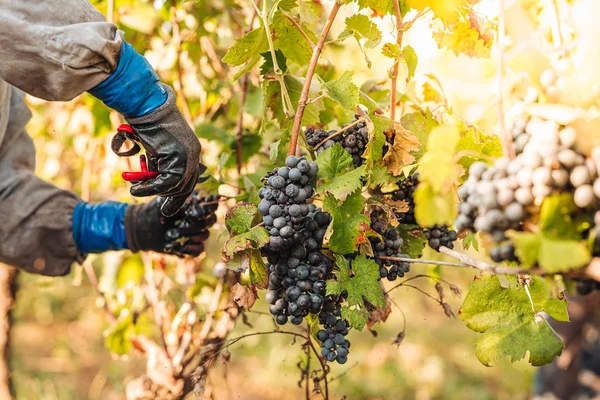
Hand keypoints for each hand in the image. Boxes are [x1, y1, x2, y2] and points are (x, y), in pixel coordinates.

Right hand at [88, 41, 202, 216]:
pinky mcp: (179, 158)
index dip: (179, 196)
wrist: (145, 104)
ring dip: (153, 190)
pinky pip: (165, 182)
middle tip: (162, 210)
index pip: (189, 180)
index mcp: (192, 150)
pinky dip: (149, 188)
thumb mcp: (154, 146)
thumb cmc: (144, 121)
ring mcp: (189, 156)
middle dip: (171, 199)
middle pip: (184, 186)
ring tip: (135, 189)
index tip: (170, 209)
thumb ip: (158, 163)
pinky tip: (134, 189)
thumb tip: (148, 180)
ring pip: (174, 186)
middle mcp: (194, 153)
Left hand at [124, 192, 217, 256]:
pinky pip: (200, 249)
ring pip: (205, 235)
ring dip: (192, 235)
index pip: (212, 205)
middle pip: (211, 220)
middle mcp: (199, 219)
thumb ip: (180, 199)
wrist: (142, 228)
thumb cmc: (154, 211)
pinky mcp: (191, 247)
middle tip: (180, 225)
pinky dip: (191, 248)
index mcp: (196, 205)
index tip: (195, 211)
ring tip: (175, 234)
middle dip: (197, 223)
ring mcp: (196, 233)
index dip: (208, 208)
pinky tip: (180, 246)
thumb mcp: (166, 201)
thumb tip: (193, 198)